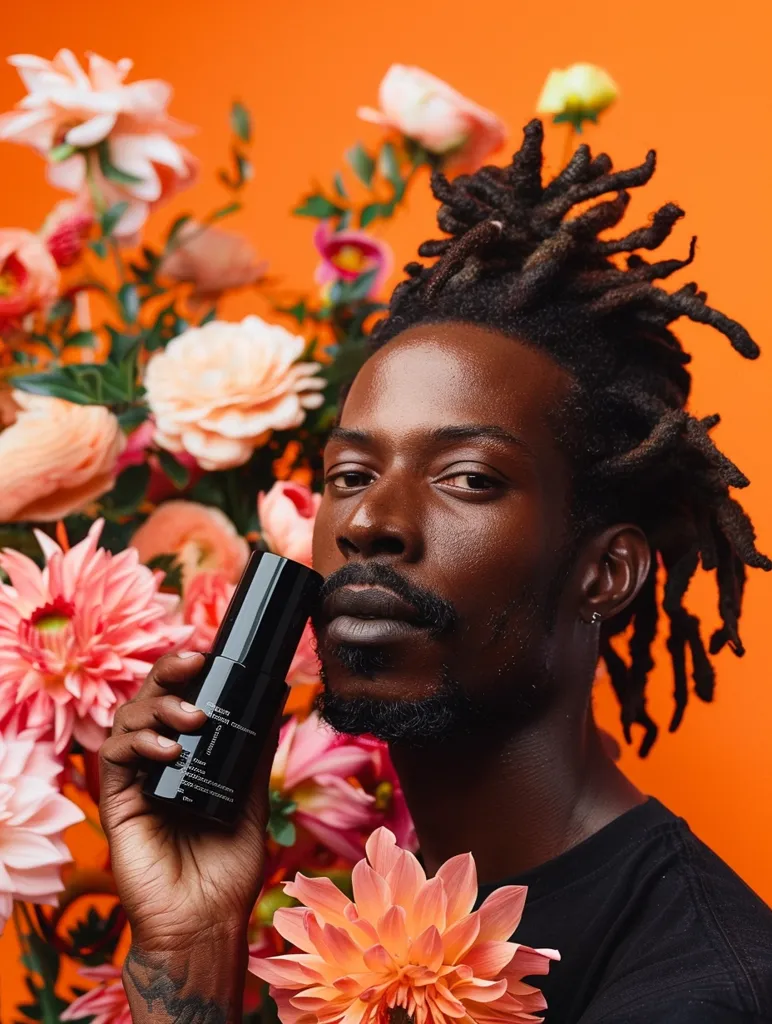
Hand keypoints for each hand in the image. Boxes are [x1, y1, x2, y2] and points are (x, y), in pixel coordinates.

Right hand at [99, 652, 281, 951]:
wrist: (205, 921)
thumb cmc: (228, 868)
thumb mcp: (252, 799)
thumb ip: (254, 753)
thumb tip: (275, 701)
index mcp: (188, 757)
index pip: (179, 699)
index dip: (187, 672)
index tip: (210, 654)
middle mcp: (158, 762)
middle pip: (150, 698)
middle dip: (170, 673)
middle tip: (196, 662)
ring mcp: (136, 781)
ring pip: (129, 719)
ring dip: (159, 706)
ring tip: (193, 718)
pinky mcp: (116, 802)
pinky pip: (115, 757)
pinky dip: (140, 743)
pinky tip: (169, 751)